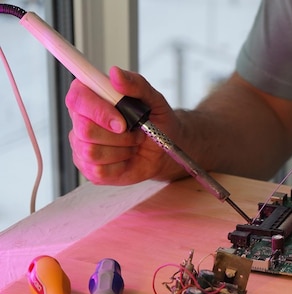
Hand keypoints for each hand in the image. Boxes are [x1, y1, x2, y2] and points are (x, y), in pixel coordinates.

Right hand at [65, 66, 181, 184]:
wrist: (164, 149)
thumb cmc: (156, 121)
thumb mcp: (154, 99)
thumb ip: (136, 84)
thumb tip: (116, 74)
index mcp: (90, 96)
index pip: (77, 99)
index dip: (99, 111)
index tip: (122, 121)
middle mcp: (80, 120)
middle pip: (84, 130)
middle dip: (119, 135)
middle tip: (136, 132)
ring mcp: (82, 146)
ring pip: (92, 152)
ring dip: (122, 150)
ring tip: (133, 143)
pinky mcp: (89, 168)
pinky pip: (98, 171)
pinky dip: (120, 165)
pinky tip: (127, 158)